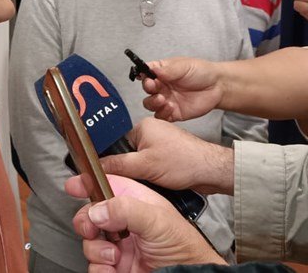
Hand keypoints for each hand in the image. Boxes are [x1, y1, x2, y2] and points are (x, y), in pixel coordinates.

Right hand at [67, 175, 225, 271]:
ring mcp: (118, 246)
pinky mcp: (115, 267)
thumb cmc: (184, 246)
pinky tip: (112, 268)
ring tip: (114, 255)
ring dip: (95, 249)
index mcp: (135, 202)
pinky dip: (98, 268)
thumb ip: (125, 209)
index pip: (106, 186)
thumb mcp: (157, 220)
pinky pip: (93, 265)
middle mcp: (124, 223)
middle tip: (92, 228)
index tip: (73, 186)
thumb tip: (96, 210)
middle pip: (90, 216)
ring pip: (89, 242)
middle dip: (86, 222)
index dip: (88, 185)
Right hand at [98, 118, 233, 194]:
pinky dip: (151, 175)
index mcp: (142, 126)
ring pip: (139, 162)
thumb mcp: (144, 165)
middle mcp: (150, 132)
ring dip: (142, 174)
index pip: (116, 143)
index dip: (114, 160)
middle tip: (137, 178)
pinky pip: (150, 166)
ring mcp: (160, 144)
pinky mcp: (168, 156)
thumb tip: (96, 166)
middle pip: (127, 154)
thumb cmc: (184, 161)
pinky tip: (158, 181)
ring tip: (151, 179)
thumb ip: (117, 165)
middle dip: (130, 169)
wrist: (211, 171)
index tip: (111, 173)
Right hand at [141, 57, 223, 121]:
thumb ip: (167, 69)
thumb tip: (151, 69)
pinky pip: (161, 116)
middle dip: (148, 89)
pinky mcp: (173, 113)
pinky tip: (170, 107)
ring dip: (153, 102)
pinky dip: (162, 113)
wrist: (218, 87)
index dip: (143, 75)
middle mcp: (162, 86)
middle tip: (154, 87)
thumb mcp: (184, 66)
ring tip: (163, 99)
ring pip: (150, 104)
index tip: (146, 77)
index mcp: (162, 72)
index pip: (146, 73)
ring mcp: (166, 100)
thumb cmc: (202, 72)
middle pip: (146, 90)